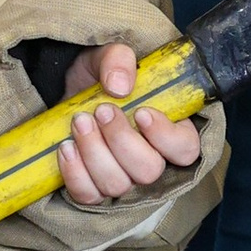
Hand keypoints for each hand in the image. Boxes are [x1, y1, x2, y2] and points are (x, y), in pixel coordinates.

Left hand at [56, 43, 205, 206]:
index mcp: (169, 129)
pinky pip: (88, 195)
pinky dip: (75, 173)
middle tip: (101, 111)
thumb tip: (119, 86)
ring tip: (79, 122)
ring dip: (94, 153)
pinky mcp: (93, 188)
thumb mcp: (109, 55)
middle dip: (122, 141)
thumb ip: (119, 59)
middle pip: (149, 170)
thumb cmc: (101, 76)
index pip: (185, 148)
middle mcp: (150, 159)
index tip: (142, 112)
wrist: (68, 91)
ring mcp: (122, 178)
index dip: (166, 137)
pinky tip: (66, 147)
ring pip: (117, 184)